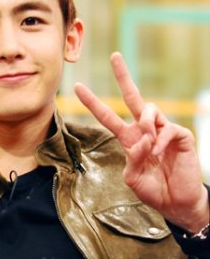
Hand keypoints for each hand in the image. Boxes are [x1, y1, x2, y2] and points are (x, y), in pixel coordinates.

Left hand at [74, 52, 208, 231]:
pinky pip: (167, 128)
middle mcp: (145, 130)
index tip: (78, 87)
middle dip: (123, 76)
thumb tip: (140, 142)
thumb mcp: (132, 178)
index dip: (93, 102)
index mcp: (129, 139)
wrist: (176, 202)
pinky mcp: (180, 135)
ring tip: (148, 143)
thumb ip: (131, 160)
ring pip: (150, 109)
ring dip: (146, 124)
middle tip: (114, 56)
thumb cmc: (153, 190)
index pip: (108, 116)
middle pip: (132, 97)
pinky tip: (160, 153)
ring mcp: (163, 130)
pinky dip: (160, 141)